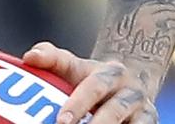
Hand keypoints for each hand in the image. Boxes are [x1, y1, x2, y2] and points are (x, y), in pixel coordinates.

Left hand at [22, 42, 157, 123]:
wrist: (129, 84)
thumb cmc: (88, 77)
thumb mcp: (72, 64)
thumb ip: (50, 57)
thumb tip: (29, 57)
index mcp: (111, 73)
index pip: (94, 87)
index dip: (78, 105)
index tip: (61, 121)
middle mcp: (131, 92)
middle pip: (114, 111)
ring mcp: (145, 111)